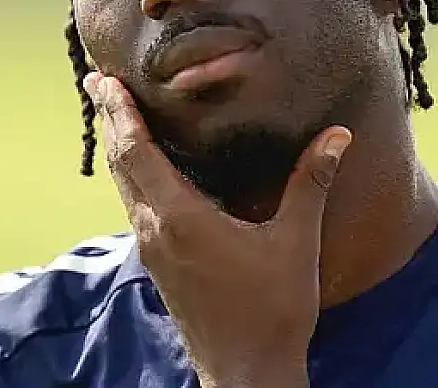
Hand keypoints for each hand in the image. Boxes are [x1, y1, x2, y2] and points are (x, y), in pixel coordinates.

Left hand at [85, 73, 351, 387]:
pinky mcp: (159, 266)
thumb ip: (311, 183)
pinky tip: (148, 171)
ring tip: (118, 118)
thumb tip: (337, 135)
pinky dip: (134, 177)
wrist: (246, 373)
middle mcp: (155, 230)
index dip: (120, 112)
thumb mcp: (296, 242)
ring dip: (120, 149)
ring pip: (125, 187)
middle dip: (111, 121)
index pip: (136, 151)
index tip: (105, 79)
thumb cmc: (272, 311)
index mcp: (180, 217)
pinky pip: (136, 208)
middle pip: (121, 164)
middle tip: (100, 83)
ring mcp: (152, 250)